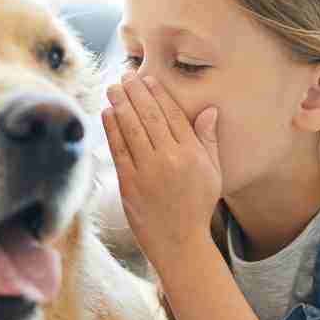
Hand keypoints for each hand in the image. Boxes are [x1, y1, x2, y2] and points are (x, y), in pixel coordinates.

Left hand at [101, 75, 220, 267]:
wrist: (180, 244)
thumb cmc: (197, 207)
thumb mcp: (212, 173)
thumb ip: (208, 140)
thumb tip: (209, 110)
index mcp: (192, 154)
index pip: (173, 115)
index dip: (158, 94)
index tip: (148, 79)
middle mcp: (171, 159)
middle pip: (150, 116)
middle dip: (136, 92)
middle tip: (125, 75)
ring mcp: (148, 172)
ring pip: (132, 129)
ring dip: (120, 104)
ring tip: (112, 88)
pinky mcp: (129, 185)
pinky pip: (118, 150)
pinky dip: (112, 129)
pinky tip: (107, 113)